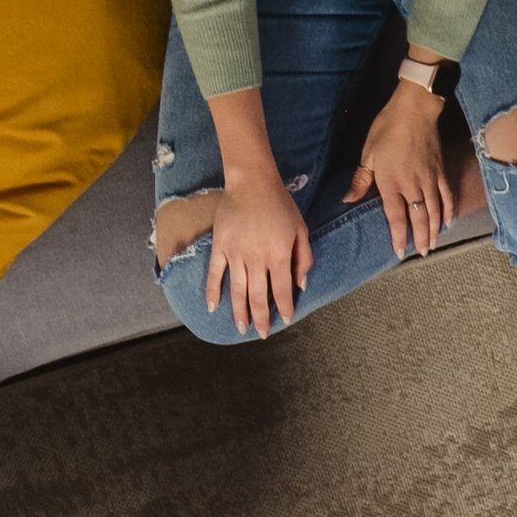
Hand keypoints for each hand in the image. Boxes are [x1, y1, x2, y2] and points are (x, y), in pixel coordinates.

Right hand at [206, 175, 308, 333]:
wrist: (252, 183)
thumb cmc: (280, 204)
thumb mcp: (301, 229)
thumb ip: (303, 258)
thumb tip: (300, 286)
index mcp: (279, 256)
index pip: (281, 291)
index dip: (283, 308)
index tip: (285, 320)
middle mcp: (257, 259)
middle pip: (258, 296)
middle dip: (261, 318)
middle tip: (261, 334)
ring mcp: (236, 254)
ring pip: (237, 290)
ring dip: (239, 312)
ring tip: (241, 328)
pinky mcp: (220, 247)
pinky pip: (214, 274)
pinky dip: (212, 292)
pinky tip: (212, 308)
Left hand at [361, 79, 460, 256]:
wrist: (415, 110)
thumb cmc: (387, 129)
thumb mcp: (368, 153)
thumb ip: (361, 179)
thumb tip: (348, 199)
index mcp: (392, 182)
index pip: (396, 216)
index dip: (398, 235)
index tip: (400, 251)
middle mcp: (413, 185)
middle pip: (419, 218)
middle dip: (420, 238)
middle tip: (421, 253)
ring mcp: (430, 179)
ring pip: (434, 211)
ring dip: (435, 230)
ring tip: (434, 244)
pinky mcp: (440, 171)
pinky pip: (446, 195)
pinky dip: (448, 210)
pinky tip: (448, 221)